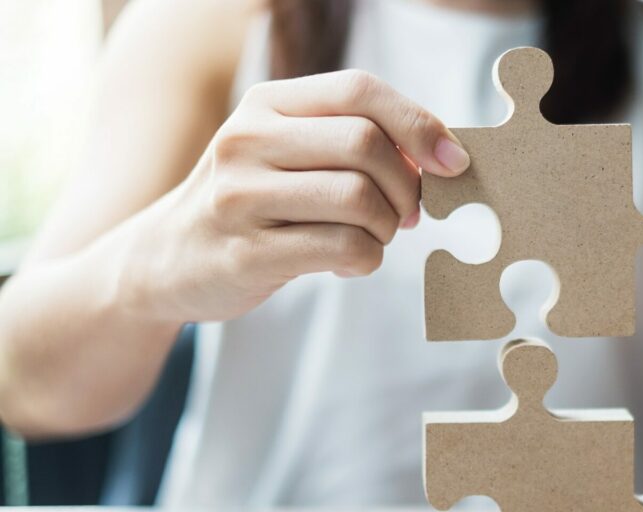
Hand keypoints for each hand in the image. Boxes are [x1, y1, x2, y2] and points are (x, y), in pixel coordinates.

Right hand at [125, 69, 469, 321]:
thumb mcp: (283, 152)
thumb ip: (349, 143)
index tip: (452, 162)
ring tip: (373, 237)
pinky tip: (350, 262)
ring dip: (387, 226)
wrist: (163, 261)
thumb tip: (438, 157)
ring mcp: (241, 196)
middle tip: (407, 215)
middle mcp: (249, 139)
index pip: (360, 90)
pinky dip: (367, 259)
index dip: (418, 124)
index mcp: (267, 104)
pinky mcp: (247, 252)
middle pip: (366, 144)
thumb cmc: (249, 205)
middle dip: (407, 187)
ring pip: (358, 198)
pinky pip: (343, 248)